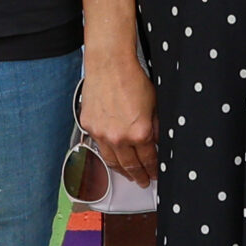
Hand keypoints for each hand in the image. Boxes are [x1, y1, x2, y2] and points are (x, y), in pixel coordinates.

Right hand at [81, 50, 159, 187]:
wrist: (110, 64)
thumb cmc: (132, 78)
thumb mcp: (155, 104)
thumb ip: (156, 126)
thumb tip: (156, 141)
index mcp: (139, 133)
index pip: (148, 160)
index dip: (153, 170)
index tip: (155, 174)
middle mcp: (119, 137)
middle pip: (129, 166)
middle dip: (138, 176)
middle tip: (142, 181)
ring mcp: (101, 133)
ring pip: (111, 161)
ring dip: (121, 170)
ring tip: (127, 175)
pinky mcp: (89, 126)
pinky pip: (98, 145)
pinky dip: (106, 152)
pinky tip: (111, 155)